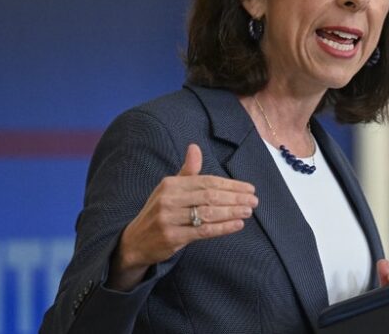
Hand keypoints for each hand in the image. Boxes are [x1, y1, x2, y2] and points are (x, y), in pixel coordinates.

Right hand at [107, 144, 257, 289]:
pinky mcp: (172, 237)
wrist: (135, 242)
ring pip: (208, 213)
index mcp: (170, 184)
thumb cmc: (159, 211)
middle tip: (254, 200)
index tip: (249, 188)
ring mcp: (169, 219)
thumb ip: (187, 171)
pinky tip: (237, 225)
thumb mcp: (169, 189)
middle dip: (235, 198)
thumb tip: (195, 147)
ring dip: (232, 212)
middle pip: (209, 196)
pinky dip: (223, 227)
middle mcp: (169, 199)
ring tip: (248, 211)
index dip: (230, 185)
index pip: (207, 181)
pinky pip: (203, 231)